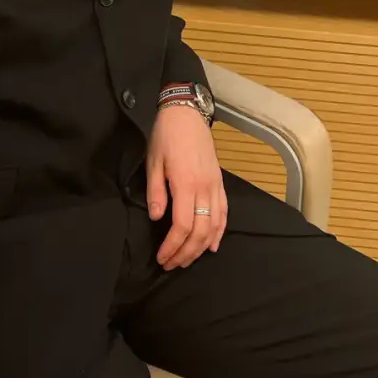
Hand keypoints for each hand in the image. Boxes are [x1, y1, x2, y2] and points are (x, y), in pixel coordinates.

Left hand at [146, 102, 226, 270]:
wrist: (186, 113)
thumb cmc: (166, 135)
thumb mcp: (153, 161)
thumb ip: (156, 192)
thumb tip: (157, 218)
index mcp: (186, 184)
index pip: (182, 226)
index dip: (173, 246)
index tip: (162, 257)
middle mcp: (204, 188)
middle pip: (200, 231)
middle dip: (186, 253)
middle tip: (172, 264)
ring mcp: (215, 185)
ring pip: (214, 225)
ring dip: (201, 247)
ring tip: (188, 259)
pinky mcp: (220, 182)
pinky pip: (223, 212)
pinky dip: (219, 231)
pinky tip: (212, 245)